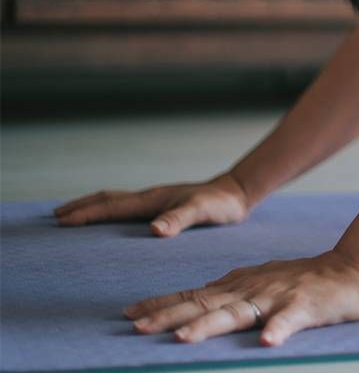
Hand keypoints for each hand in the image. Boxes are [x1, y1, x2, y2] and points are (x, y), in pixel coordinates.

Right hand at [53, 173, 250, 236]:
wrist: (237, 193)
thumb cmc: (221, 204)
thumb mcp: (202, 212)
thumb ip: (180, 220)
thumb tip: (154, 230)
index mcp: (152, 200)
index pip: (112, 207)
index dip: (86, 214)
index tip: (61, 221)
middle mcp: (150, 198)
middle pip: (108, 199)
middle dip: (81, 206)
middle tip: (56, 215)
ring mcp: (156, 201)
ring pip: (117, 202)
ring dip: (93, 207)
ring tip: (73, 214)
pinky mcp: (163, 207)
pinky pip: (128, 209)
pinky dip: (111, 212)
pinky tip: (112, 222)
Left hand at [123, 250, 358, 345]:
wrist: (353, 269)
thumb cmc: (305, 280)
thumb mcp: (261, 280)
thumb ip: (231, 290)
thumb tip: (195, 298)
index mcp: (241, 285)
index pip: (194, 295)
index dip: (162, 304)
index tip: (129, 314)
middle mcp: (253, 289)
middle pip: (206, 304)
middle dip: (170, 316)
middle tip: (138, 327)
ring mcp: (278, 297)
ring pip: (239, 313)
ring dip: (210, 325)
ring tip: (184, 339)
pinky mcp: (306, 307)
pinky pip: (291, 320)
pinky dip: (279, 329)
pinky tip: (267, 341)